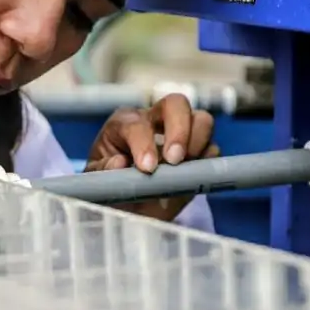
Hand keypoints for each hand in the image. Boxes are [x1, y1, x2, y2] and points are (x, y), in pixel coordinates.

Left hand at [85, 92, 217, 221]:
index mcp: (125, 124)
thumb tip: (119, 163)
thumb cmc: (108, 185)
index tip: (147, 168)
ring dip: (198, 141)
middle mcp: (155, 121)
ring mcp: (181, 135)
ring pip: (202, 120)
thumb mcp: (96, 180)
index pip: (137, 124)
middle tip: (174, 160)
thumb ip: (102, 171)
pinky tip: (191, 176)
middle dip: (178, 130)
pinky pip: (213, 149)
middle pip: (176, 104)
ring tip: (184, 166)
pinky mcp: (199, 154)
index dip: (143, 143)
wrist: (127, 205)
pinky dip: (206, 161)